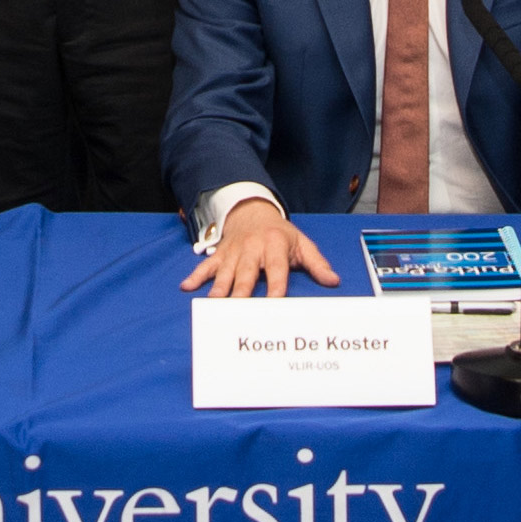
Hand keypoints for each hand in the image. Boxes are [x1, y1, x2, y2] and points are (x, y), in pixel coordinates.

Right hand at [180, 198, 340, 297]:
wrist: (252, 211)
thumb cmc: (280, 234)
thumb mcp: (302, 244)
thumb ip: (317, 264)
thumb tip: (333, 281)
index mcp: (275, 246)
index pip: (276, 269)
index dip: (276, 286)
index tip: (274, 303)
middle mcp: (253, 249)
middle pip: (246, 274)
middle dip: (242, 292)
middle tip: (238, 310)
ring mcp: (234, 253)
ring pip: (225, 273)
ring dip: (219, 289)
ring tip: (213, 305)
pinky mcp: (220, 255)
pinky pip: (206, 266)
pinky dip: (196, 276)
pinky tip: (187, 287)